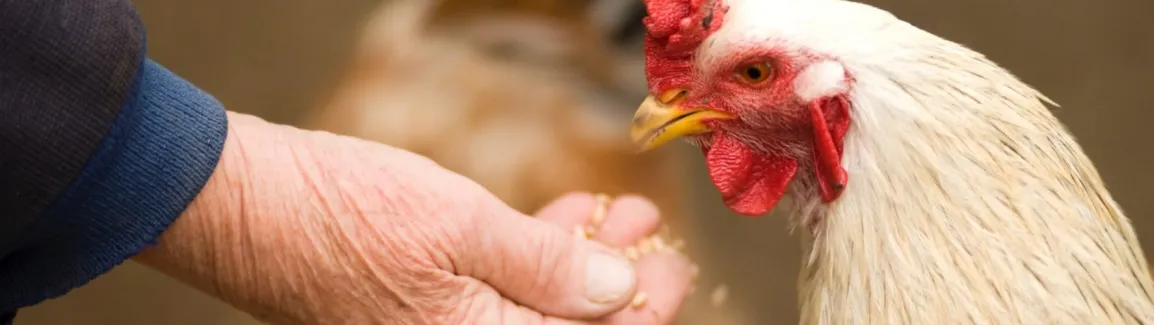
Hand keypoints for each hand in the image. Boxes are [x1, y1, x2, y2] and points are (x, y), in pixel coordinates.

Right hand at [133, 112, 694, 323]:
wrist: (242, 206)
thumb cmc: (341, 214)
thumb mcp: (461, 227)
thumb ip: (547, 266)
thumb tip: (619, 293)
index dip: (644, 312)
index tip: (674, 268)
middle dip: (617, 283)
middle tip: (647, 229)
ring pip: (534, 308)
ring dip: (580, 262)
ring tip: (613, 209)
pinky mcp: (419, 306)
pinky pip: (495, 293)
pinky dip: (532, 258)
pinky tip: (557, 218)